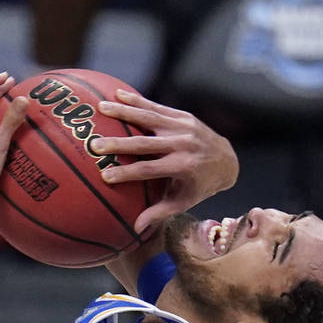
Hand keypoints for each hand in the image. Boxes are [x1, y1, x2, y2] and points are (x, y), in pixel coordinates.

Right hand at [91, 90, 238, 232]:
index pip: (149, 170)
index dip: (127, 174)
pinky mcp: (183, 116)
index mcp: (182, 167)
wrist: (227, 160)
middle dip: (119, 144)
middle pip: (145, 144)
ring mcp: (183, 127)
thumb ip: (159, 212)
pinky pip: (157, 107)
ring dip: (124, 111)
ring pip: (150, 118)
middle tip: (95, 145)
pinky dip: (138, 100)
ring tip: (100, 107)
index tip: (105, 176)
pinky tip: (118, 94)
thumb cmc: (199, 186)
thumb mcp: (182, 202)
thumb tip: (135, 229)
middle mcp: (183, 145)